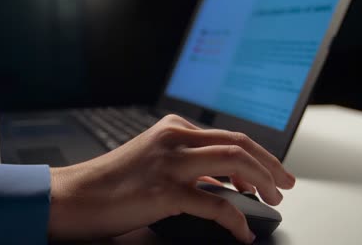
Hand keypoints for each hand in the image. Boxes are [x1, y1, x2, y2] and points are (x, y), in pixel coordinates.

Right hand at [48, 115, 295, 243]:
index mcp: (172, 127)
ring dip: (262, 182)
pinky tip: (241, 233)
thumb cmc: (112, 181)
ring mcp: (169, 163)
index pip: (228, 135)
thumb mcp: (152, 158)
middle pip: (239, 143)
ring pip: (235, 162)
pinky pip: (216, 205)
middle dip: (271, 165)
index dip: (257, 155)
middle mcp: (174, 138)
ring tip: (272, 202)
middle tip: (285, 185)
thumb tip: (222, 179)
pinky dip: (236, 220)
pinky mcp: (164, 191)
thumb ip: (187, 162)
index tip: (269, 173)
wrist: (75, 195)